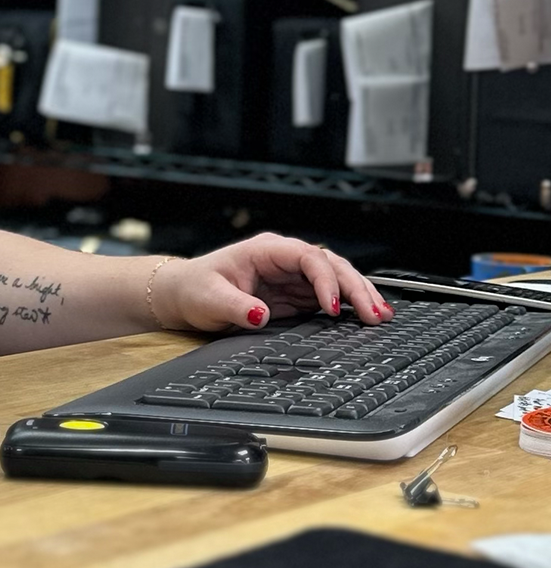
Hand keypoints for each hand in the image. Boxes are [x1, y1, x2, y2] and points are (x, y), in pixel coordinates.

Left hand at [153, 233, 392, 333]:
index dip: (324, 279)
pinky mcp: (296, 295)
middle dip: (355, 287)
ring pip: (336, 279)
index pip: (307, 257)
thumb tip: (260, 314)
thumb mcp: (210, 300)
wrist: (185, 295)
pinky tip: (367, 316)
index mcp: (266, 251)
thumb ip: (236, 307)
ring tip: (382, 314)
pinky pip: (329, 296)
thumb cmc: (195, 289)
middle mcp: (284, 260)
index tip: (332, 306)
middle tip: (374, 314)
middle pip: (330, 265)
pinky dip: (349, 306)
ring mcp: (292, 277)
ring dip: (359, 295)